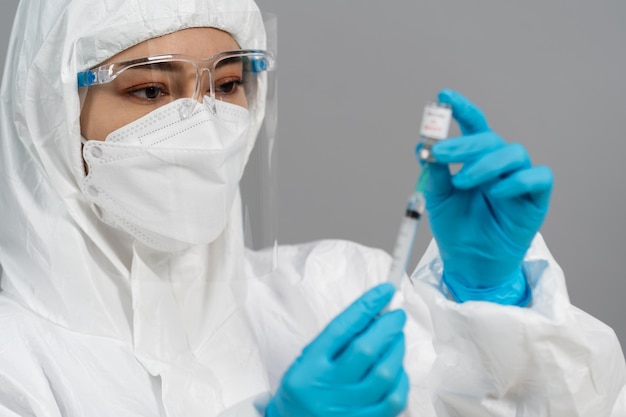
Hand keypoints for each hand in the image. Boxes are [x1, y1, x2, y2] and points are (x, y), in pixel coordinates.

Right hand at [265, 283, 408, 416]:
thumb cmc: (305, 390)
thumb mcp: (307, 361)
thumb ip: (336, 342)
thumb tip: (373, 315)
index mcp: (309, 366)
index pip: (341, 328)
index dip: (367, 306)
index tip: (385, 291)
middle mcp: (327, 387)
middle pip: (365, 350)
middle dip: (388, 327)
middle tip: (396, 316)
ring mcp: (347, 408)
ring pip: (384, 374)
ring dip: (397, 350)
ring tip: (397, 339)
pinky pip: (394, 400)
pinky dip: (402, 379)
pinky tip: (398, 369)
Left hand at [423, 89, 552, 304]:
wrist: (470, 264)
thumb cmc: (457, 228)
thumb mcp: (439, 198)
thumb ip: (435, 172)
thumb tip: (422, 144)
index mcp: (476, 159)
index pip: (474, 126)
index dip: (462, 109)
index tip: (443, 96)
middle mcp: (499, 164)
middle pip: (490, 138)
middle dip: (464, 143)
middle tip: (440, 153)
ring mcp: (519, 180)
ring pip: (514, 152)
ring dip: (485, 164)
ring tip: (461, 182)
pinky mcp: (536, 199)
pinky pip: (538, 178)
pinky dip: (517, 182)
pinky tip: (495, 194)